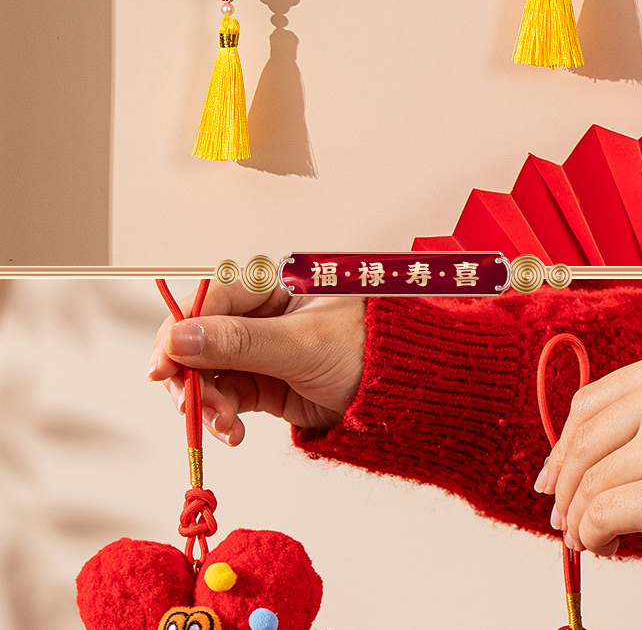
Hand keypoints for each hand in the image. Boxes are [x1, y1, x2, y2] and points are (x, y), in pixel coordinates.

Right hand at [148, 281, 365, 445]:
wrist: (403, 394)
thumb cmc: (369, 348)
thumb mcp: (302, 344)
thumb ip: (241, 342)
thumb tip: (183, 338)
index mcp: (271, 285)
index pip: (210, 300)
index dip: (180, 330)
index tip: (163, 364)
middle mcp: (260, 314)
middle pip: (200, 338)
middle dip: (191, 374)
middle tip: (187, 406)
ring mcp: (260, 350)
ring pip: (209, 372)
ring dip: (206, 402)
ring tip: (224, 425)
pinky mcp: (263, 383)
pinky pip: (226, 397)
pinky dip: (221, 417)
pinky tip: (231, 432)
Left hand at [534, 345, 641, 554]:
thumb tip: (570, 457)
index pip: (590, 402)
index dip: (564, 443)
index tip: (553, 472)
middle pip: (585, 441)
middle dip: (563, 484)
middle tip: (559, 513)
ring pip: (591, 481)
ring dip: (577, 517)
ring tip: (582, 536)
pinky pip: (605, 513)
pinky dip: (591, 533)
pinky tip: (600, 544)